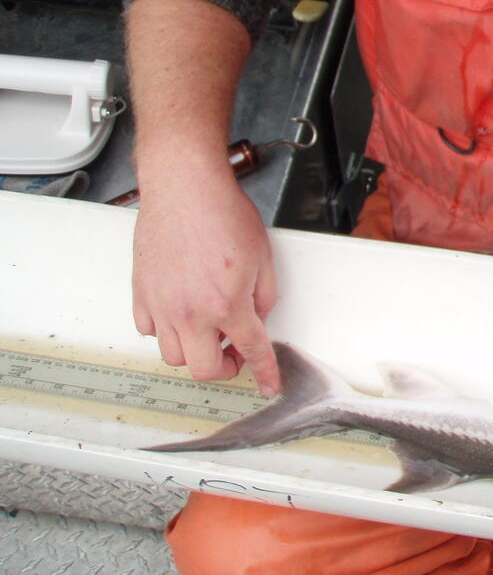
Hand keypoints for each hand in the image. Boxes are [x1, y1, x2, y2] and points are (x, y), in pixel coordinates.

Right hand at [131, 171, 280, 396]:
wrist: (185, 190)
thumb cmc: (223, 214)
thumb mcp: (263, 257)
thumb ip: (263, 297)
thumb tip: (257, 319)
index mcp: (227, 304)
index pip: (251, 351)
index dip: (264, 373)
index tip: (268, 386)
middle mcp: (190, 313)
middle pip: (203, 370)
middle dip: (224, 367)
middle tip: (235, 349)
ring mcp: (161, 306)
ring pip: (173, 356)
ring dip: (194, 350)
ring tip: (208, 327)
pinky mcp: (141, 294)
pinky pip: (150, 331)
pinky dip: (167, 331)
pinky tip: (181, 313)